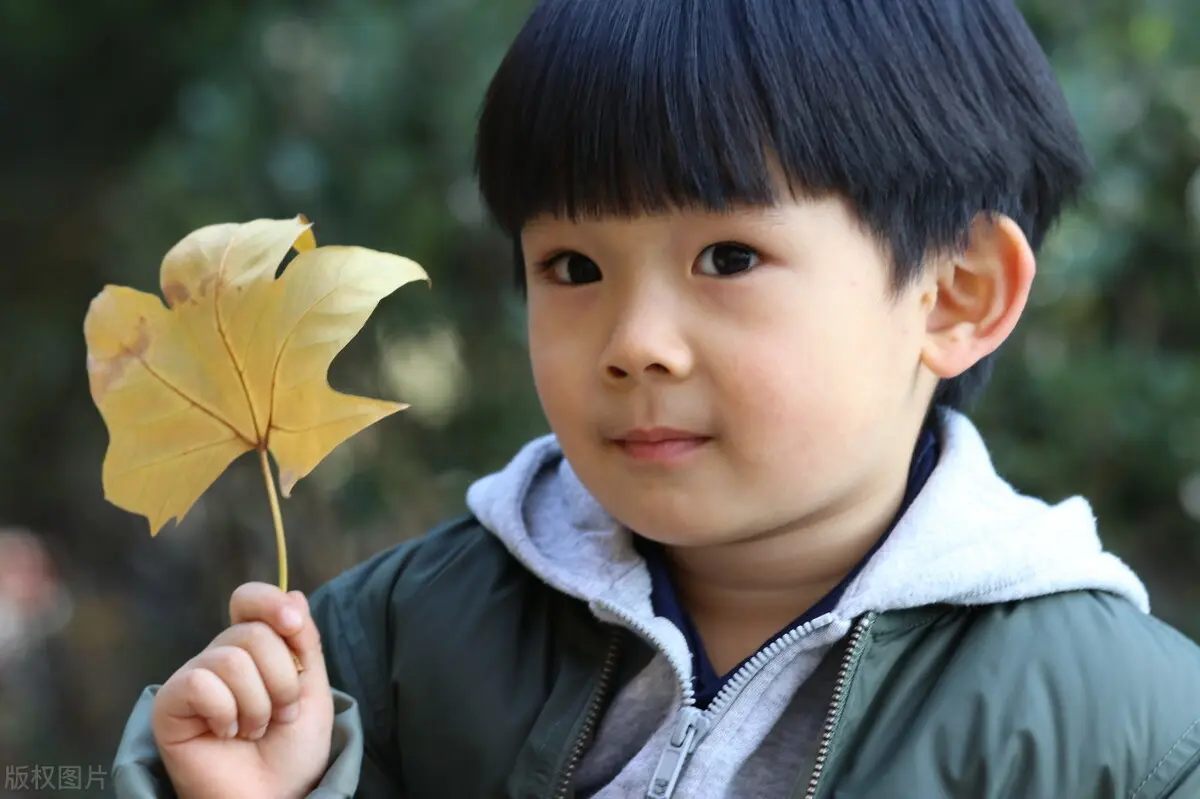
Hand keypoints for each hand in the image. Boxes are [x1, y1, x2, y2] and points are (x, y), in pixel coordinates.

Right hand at [151, 583, 333, 798]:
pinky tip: (225, 734)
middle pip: (251, 632)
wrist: (276, 797)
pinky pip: (200, 683)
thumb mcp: (313, 688)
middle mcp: (219, 657)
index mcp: (253, 648)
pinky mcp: (169, 705)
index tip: (294, 626)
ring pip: (230, 659)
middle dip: (282, 678)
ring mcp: (193, 680)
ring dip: (258, 704)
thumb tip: (295, 595)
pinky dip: (225, 711)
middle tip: (281, 714)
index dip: (271, 603)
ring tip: (254, 730)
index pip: (249, 600)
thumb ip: (304, 642)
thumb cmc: (292, 750)